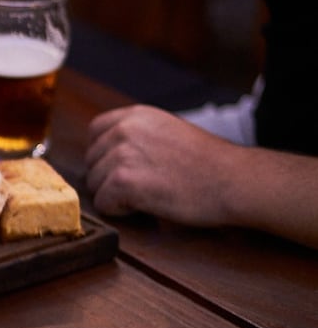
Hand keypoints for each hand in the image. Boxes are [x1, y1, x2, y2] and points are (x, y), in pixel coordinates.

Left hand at [85, 105, 239, 226]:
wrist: (235, 180)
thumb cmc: (209, 164)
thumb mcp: (168, 132)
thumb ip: (137, 136)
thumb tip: (107, 153)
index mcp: (135, 115)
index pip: (94, 132)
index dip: (104, 156)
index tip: (124, 169)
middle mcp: (124, 129)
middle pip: (92, 163)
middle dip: (110, 179)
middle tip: (145, 187)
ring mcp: (121, 154)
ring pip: (95, 185)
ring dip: (117, 197)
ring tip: (151, 195)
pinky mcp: (122, 180)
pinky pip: (103, 204)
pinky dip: (121, 212)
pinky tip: (147, 206)